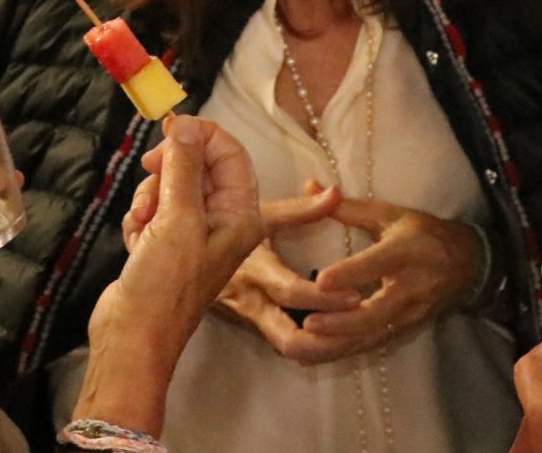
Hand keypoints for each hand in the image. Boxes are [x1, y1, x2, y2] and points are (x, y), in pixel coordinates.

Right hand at [76, 116, 264, 433]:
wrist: (132, 336)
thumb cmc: (165, 285)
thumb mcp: (178, 218)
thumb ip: (183, 167)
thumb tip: (186, 125)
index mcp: (240, 214)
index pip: (229, 152)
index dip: (201, 133)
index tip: (170, 127)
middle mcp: (221, 220)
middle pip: (196, 165)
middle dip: (168, 171)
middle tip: (151, 174)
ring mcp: (192, 232)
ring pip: (169, 184)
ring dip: (149, 196)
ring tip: (144, 224)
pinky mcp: (165, 242)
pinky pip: (151, 208)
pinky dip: (139, 218)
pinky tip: (136, 243)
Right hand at [210, 183, 356, 355]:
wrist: (179, 247)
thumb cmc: (219, 223)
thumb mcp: (257, 214)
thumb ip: (299, 209)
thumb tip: (335, 192)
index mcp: (254, 271)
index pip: (292, 293)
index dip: (325, 298)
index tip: (356, 297)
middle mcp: (252, 301)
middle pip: (290, 341)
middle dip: (327, 344)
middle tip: (363, 332)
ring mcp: (249, 318)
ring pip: (287, 348)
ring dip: (322, 349)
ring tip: (358, 339)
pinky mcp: (250, 324)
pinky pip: (282, 342)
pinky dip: (310, 343)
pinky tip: (335, 336)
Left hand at [292, 197, 483, 362]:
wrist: (467, 264)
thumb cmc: (423, 233)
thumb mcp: (390, 214)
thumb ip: (348, 207)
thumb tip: (310, 185)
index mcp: (406, 250)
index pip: (377, 264)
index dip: (351, 274)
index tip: (321, 280)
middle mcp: (411, 286)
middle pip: (377, 311)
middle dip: (342, 322)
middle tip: (307, 323)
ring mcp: (411, 313)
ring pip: (375, 335)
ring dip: (341, 344)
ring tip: (306, 346)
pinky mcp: (407, 330)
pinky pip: (376, 344)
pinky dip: (348, 351)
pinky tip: (320, 354)